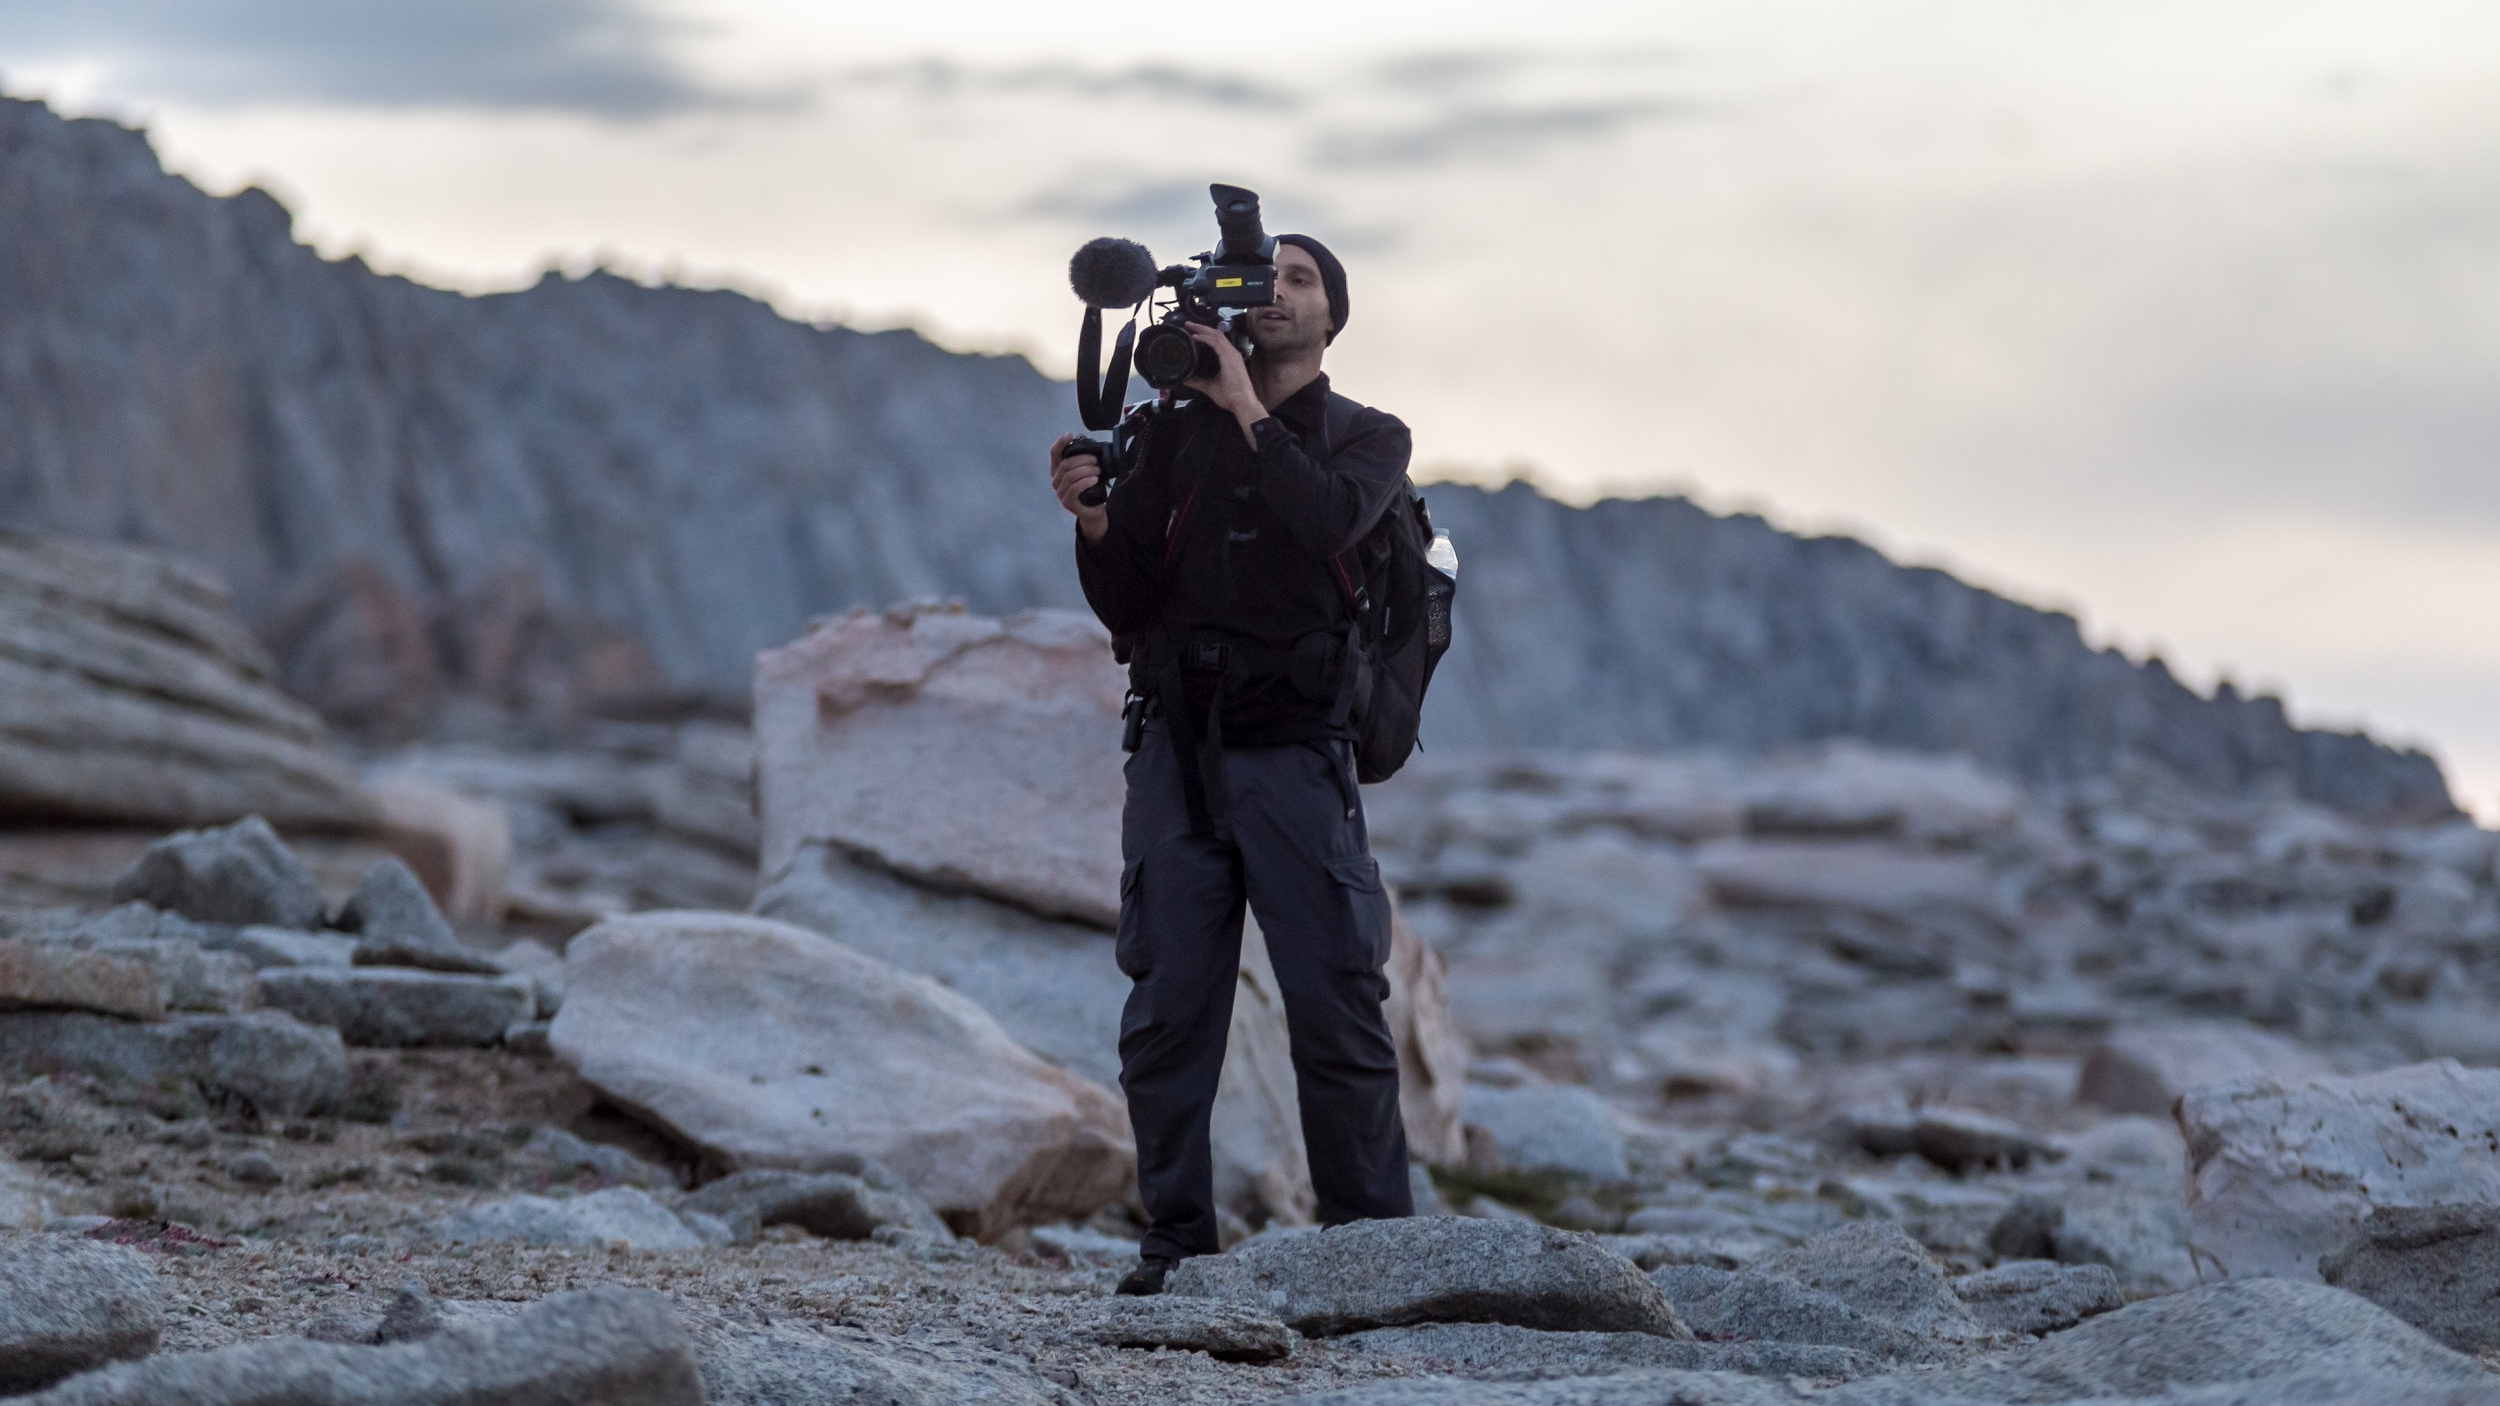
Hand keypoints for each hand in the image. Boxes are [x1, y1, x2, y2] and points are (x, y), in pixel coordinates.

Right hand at [1049, 435, 1109, 543]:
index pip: (1054, 454)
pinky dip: (1085, 481)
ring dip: (1086, 470)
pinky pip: (1074, 488)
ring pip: (1070, 475)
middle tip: (1095, 460)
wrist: (1093, 510)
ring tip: (1098, 470)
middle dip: (1082, 459)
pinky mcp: (1067, 502)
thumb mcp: (1087, 470)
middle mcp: (1056, 481)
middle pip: (1066, 464)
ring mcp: (1060, 492)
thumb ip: (1083, 456)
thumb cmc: (1090, 489)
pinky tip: (1094, 479)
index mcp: (1058, 471)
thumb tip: (1082, 437)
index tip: (1070, 435)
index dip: (1060, 443)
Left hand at [1182, 323, 1266, 444]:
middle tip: (1188, 324)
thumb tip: (1185, 379)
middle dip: (1202, 327)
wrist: (1242, 402)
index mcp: (1229, 358)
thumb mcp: (1209, 386)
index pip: (1217, 340)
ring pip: (1216, 335)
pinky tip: (1195, 336)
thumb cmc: (1231, 396)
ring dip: (1202, 329)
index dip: (1205, 333)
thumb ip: (1197, 381)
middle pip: (1216, 333)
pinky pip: (1216, 343)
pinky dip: (1205, 338)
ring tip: (1190, 326)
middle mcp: (1231, 353)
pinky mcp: (1229, 358)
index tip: (1193, 331)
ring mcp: (1231, 354)